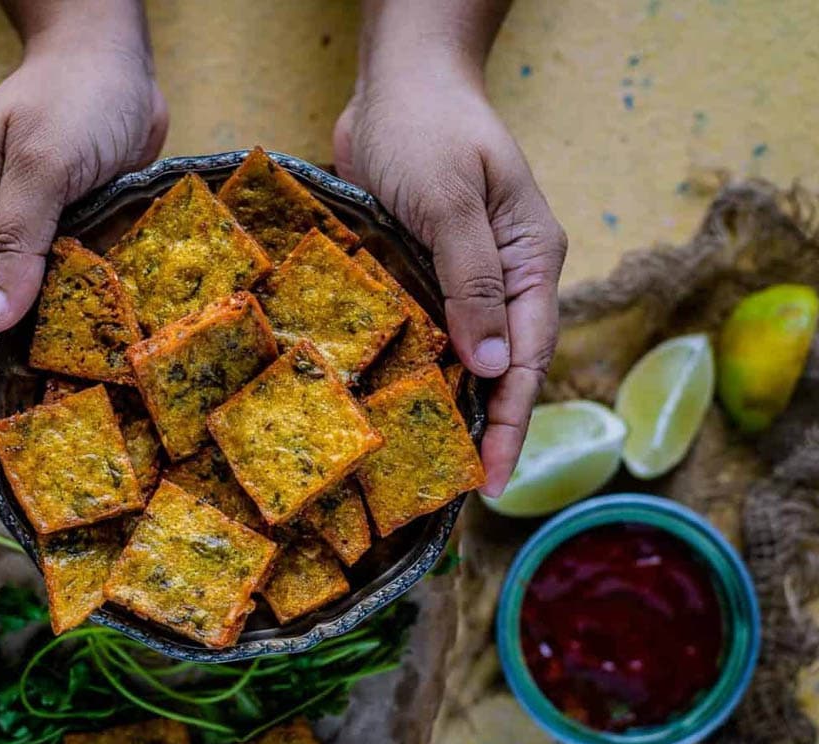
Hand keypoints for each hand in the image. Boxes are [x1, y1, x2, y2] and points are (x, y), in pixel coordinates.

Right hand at [0, 15, 166, 451]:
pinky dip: (64, 344)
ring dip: (21, 375)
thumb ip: (20, 242)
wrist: (114, 61)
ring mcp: (31, 248)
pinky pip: (61, 306)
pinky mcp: (72, 249)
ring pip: (17, 325)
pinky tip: (81, 382)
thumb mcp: (43, 163)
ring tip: (36, 435)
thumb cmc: (73, 96)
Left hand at [334, 59, 566, 494]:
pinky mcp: (416, 273)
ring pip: (456, 355)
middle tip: (449, 487)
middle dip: (479, 427)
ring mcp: (457, 279)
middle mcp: (500, 279)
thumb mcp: (452, 203)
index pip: (527, 358)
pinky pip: (418, 331)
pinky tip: (384, 404)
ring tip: (415, 463)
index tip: (492, 478)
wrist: (394, 84)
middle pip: (496, 368)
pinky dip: (408, 367)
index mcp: (530, 263)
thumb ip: (471, 281)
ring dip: (441, 404)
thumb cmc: (431, 129)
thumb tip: (491, 364)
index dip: (512, 421)